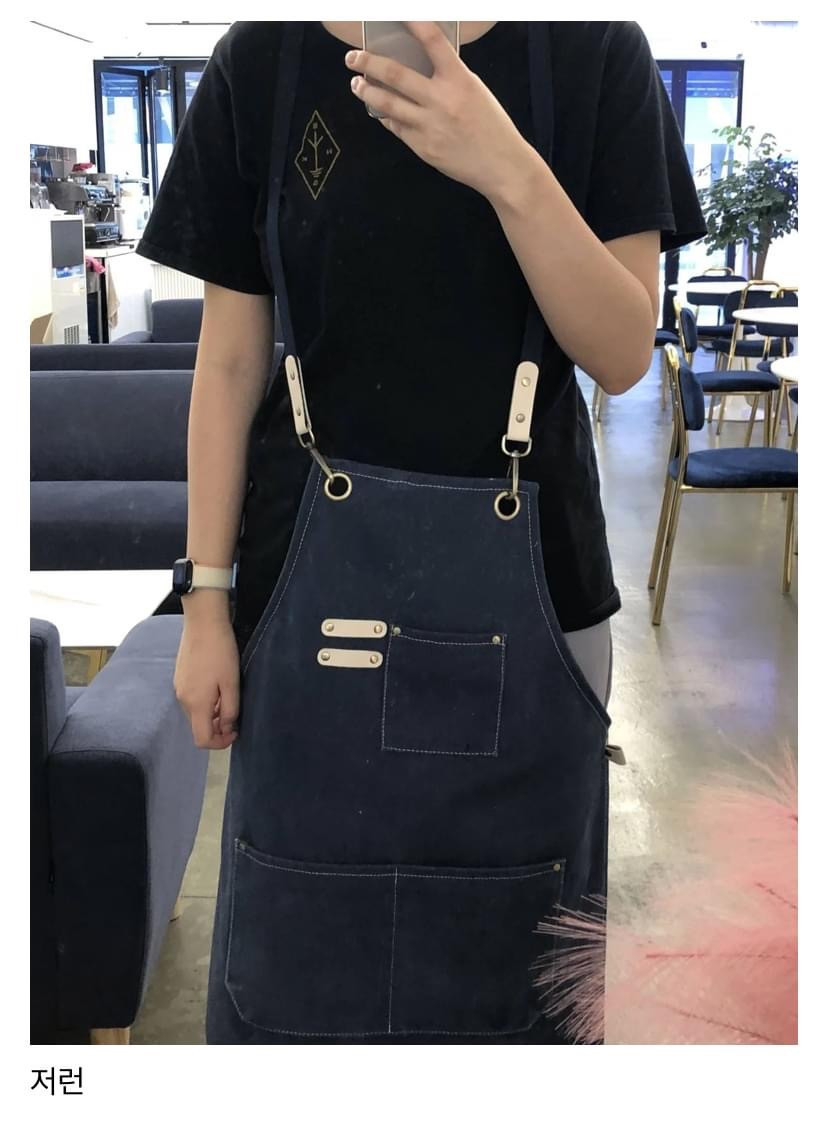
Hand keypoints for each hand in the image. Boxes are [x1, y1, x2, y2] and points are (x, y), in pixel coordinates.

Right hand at [174, 615, 239, 749]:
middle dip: (217, 728)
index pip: (202, 740)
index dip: (219, 743)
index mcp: (196, 704)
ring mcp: (179, 688)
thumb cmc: (220, 652)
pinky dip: (205, 702)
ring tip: (227, 698)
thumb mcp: (231, 683)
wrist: (203, 623)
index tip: (235, 732)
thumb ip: (229, 710)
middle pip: (198, 727)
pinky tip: (217, 687)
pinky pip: (192, 700)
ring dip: (211, 715)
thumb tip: (227, 728)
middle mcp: (183, 700)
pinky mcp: (179, 677)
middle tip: (235, 716)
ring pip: (195, 714)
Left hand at [344, 21, 532, 199]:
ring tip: (357, 84)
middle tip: (353, 57)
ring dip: (367, 91)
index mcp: (460, 80)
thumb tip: (420, 67)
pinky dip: (386, 116)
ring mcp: (429, 126)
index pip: (433, 41)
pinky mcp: (422, 147)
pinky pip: (396, 127)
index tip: (397, 14)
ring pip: (387, 104)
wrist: (501, 165)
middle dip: (368, 62)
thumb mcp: (475, 91)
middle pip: (395, 74)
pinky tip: (380, 111)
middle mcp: (441, 100)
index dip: (413, 23)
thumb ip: (449, 78)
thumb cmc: (491, 127)